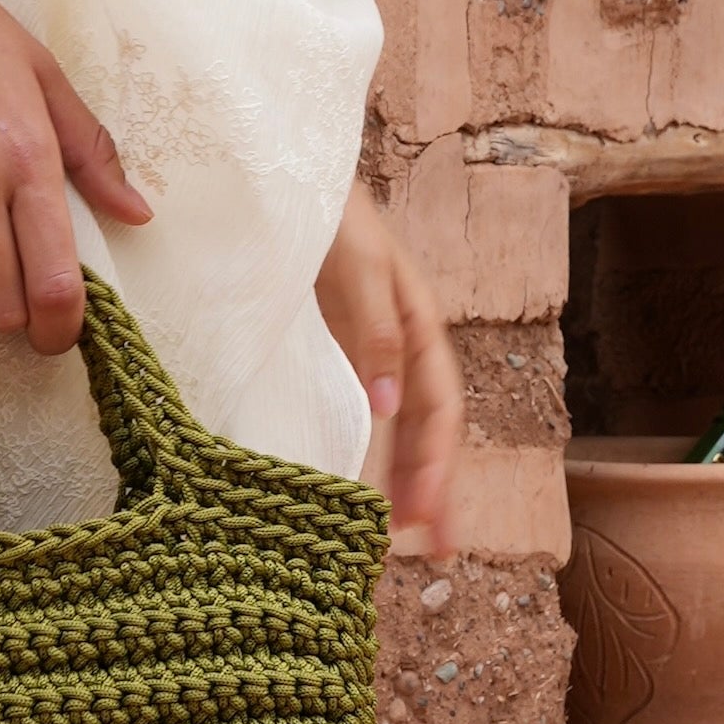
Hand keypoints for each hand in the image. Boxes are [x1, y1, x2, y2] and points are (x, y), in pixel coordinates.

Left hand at [317, 191, 459, 559]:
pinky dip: (369, 455)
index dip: (436, 464)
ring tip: (404, 538)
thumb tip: (389, 409)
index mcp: (420, 324)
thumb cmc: (326, 212)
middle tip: (435, 550)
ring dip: (406, 479)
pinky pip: (361, 415)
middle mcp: (402, 346)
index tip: (422, 516)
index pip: (440, 409)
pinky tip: (360, 485)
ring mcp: (370, 354)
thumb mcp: (355, 263)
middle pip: (429, 429)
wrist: (283, 173)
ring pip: (400, 428)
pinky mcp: (334, 356)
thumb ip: (374, 328)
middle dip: (435, 487)